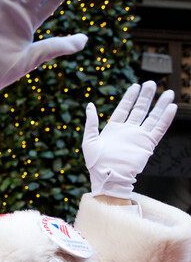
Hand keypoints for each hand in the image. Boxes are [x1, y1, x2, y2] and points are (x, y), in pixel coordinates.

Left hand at [82, 81, 175, 199]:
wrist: (107, 178)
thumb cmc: (95, 163)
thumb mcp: (89, 140)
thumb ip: (91, 122)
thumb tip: (89, 105)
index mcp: (114, 129)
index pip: (124, 108)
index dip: (130, 97)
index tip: (136, 85)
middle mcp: (128, 131)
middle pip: (139, 110)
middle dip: (146, 97)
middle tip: (152, 83)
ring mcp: (138, 137)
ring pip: (152, 117)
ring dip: (160, 105)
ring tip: (168, 93)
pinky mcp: (147, 145)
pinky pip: (159, 129)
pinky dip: (165, 119)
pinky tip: (172, 108)